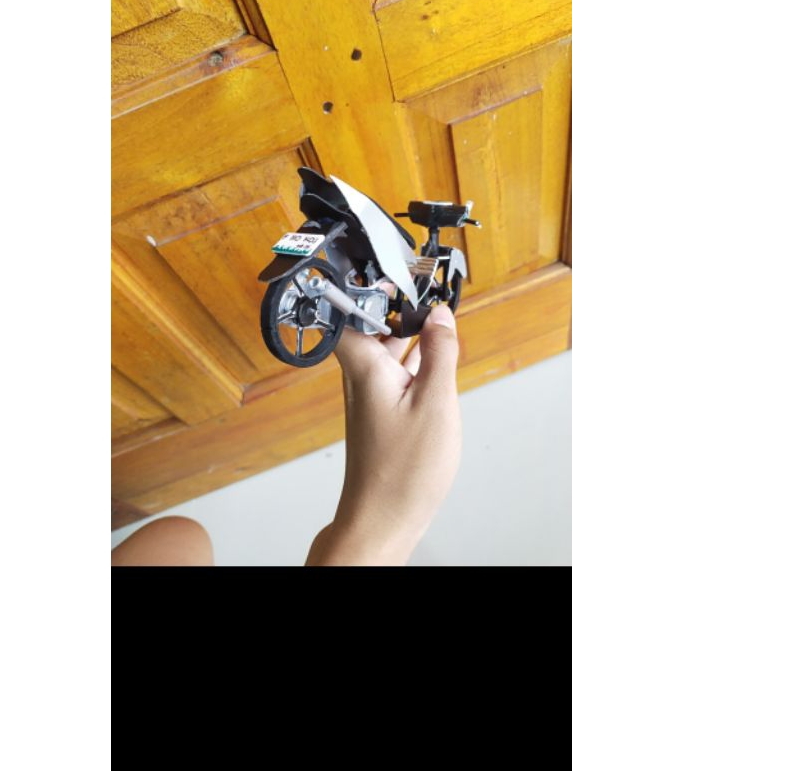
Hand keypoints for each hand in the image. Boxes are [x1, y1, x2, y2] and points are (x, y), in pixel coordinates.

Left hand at [306, 304, 461, 565]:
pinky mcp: (380, 413)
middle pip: (371, 327)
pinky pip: (394, 372)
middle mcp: (360, 377)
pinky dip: (413, 360)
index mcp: (364, 366)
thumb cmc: (402, 470)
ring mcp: (369, 396)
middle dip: (396, 306)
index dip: (361, 286)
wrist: (383, 518)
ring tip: (436, 319)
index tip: (387, 269)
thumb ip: (439, 354)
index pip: (347, 312)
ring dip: (408, 333)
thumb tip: (441, 317)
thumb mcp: (436, 402)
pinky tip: (433, 360)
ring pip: (385, 350)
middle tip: (425, 290)